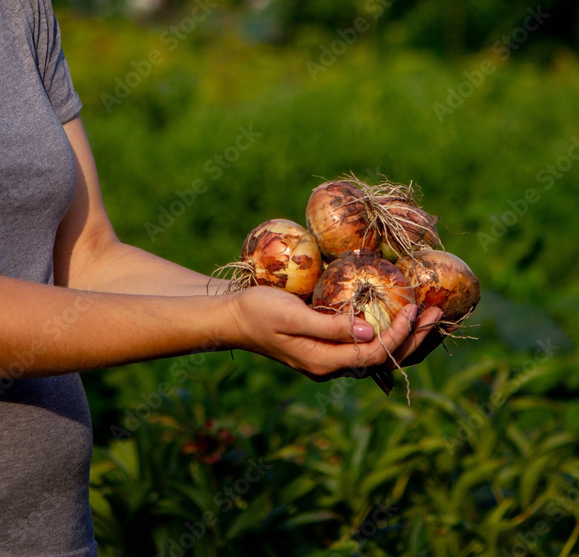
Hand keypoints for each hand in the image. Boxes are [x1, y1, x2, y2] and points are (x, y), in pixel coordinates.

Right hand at [225, 285, 440, 381]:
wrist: (232, 317)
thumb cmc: (258, 311)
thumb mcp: (291, 316)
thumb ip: (329, 326)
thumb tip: (369, 332)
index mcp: (325, 362)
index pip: (375, 353)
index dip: (400, 333)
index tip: (414, 308)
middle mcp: (332, 365)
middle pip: (385, 358)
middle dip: (416, 338)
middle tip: (439, 312)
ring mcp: (331, 356)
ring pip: (380, 353)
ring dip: (408, 336)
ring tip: (430, 314)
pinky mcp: (328, 342)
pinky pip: (368, 342)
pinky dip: (390, 329)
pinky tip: (399, 312)